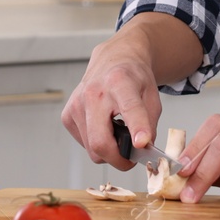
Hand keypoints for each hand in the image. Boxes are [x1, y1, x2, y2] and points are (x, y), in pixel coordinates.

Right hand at [61, 40, 162, 171]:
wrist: (113, 59)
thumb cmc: (133, 78)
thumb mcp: (152, 96)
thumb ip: (150, 125)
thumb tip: (142, 151)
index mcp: (120, 82)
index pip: (129, 108)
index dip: (137, 128)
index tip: (142, 143)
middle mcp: (93, 92)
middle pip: (100, 141)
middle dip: (118, 159)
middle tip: (131, 159)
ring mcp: (76, 104)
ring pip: (92, 149)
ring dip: (108, 151)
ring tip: (118, 134)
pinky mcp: (67, 115)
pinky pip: (84, 144)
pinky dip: (96, 143)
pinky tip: (103, 127)